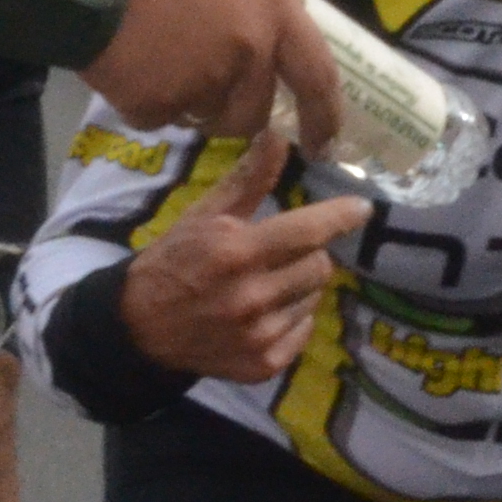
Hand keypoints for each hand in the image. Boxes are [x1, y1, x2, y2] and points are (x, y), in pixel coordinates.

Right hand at [84, 0, 346, 147]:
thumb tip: (269, 1)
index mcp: (272, 10)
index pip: (316, 76)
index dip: (324, 116)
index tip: (323, 144)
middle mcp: (247, 52)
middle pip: (251, 113)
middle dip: (232, 112)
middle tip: (205, 93)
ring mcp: (201, 82)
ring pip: (202, 116)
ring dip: (186, 102)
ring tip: (155, 59)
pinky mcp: (154, 104)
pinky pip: (155, 117)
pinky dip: (143, 101)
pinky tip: (125, 64)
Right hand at [119, 131, 369, 381]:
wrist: (139, 327)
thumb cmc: (175, 261)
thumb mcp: (204, 215)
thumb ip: (248, 180)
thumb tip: (279, 136)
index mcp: (237, 253)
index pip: (308, 232)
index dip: (341, 217)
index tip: (362, 208)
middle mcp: (252, 296)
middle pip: (320, 266)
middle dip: (308, 255)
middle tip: (280, 254)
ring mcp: (259, 335)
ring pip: (313, 298)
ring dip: (298, 287)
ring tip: (264, 285)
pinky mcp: (263, 365)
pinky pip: (303, 331)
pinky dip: (291, 320)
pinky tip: (261, 315)